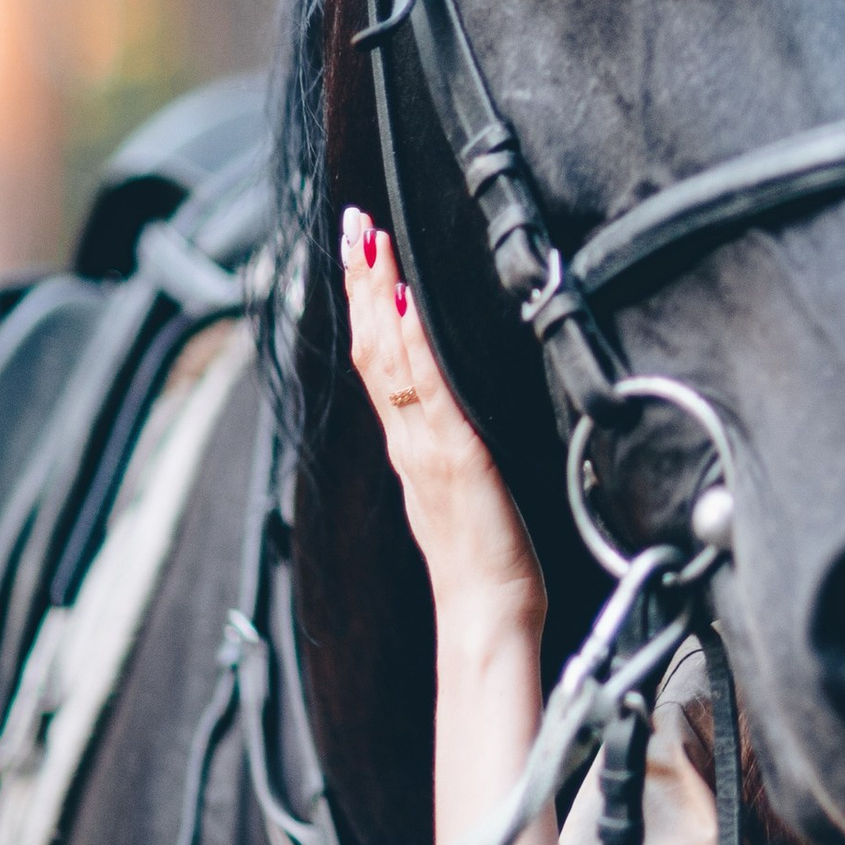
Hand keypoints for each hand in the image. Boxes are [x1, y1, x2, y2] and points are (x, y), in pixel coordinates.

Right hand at [340, 206, 544, 638]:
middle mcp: (410, 442)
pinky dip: (413, 343)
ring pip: (390, 358)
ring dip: (378, 293)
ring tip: (369, 240)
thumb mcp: (469, 494)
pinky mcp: (458, 458)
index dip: (367, 307)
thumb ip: (458, 452)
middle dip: (361, 282)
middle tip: (352, 223)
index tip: (362, 254)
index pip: (380, 364)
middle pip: (372, 348)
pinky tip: (406, 302)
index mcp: (412, 448)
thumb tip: (462, 415)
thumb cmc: (491, 566)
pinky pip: (430, 390)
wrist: (488, 622)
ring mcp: (427, 448)